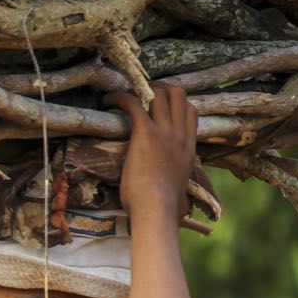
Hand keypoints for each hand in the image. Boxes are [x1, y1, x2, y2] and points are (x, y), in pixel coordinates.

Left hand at [103, 82, 196, 222]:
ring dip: (140, 89)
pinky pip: (134, 103)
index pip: (190, 111)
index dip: (175, 102)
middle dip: (159, 87)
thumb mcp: (181, 197)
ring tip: (122, 93)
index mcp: (189, 148)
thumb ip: (182, 194)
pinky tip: (107, 100)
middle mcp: (180, 135)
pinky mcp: (145, 133)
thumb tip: (182, 208)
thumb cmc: (165, 210)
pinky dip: (120, 97)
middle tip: (140, 92)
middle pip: (177, 94)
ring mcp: (165, 132)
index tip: (159, 103)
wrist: (157, 209)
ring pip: (159, 94)